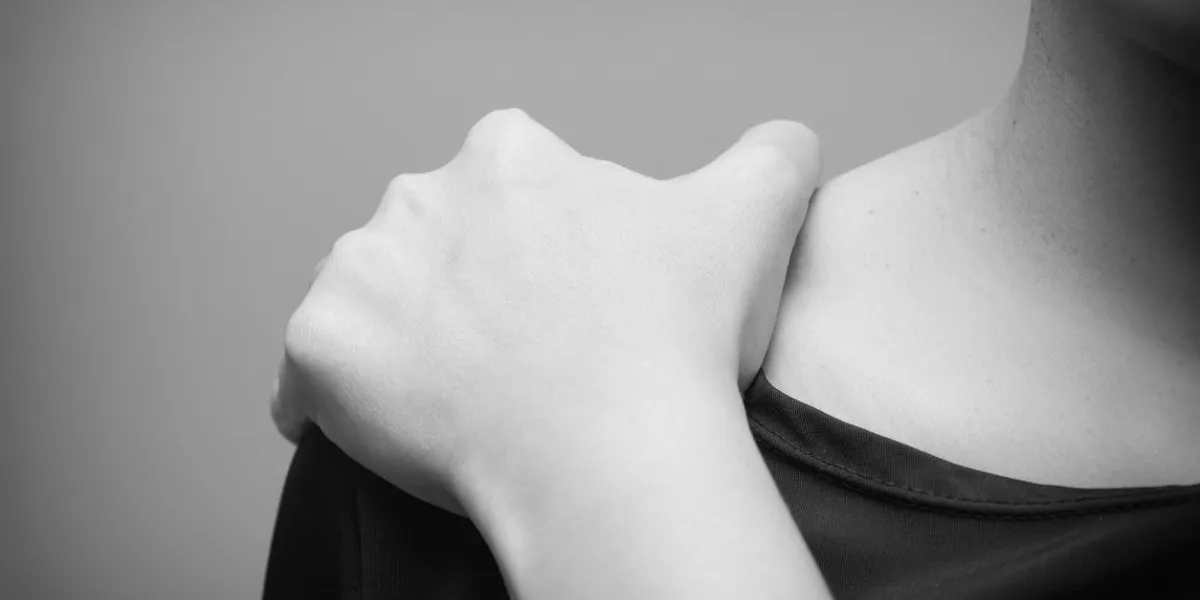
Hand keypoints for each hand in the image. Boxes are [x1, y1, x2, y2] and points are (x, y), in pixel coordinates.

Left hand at [271, 108, 819, 515]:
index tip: (565, 301)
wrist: (613, 447)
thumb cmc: (672, 338)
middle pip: (433, 243)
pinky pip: (306, 377)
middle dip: (468, 288)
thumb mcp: (752, 214)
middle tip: (521, 357)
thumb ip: (769, 157)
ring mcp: (360, 270)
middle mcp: (421, 194)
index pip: (505, 191)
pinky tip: (384, 429)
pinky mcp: (320, 348)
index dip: (539, 249)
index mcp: (510, 158)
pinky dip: (329, 402)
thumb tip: (784, 142)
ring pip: (371, 302)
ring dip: (402, 339)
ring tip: (463, 397)